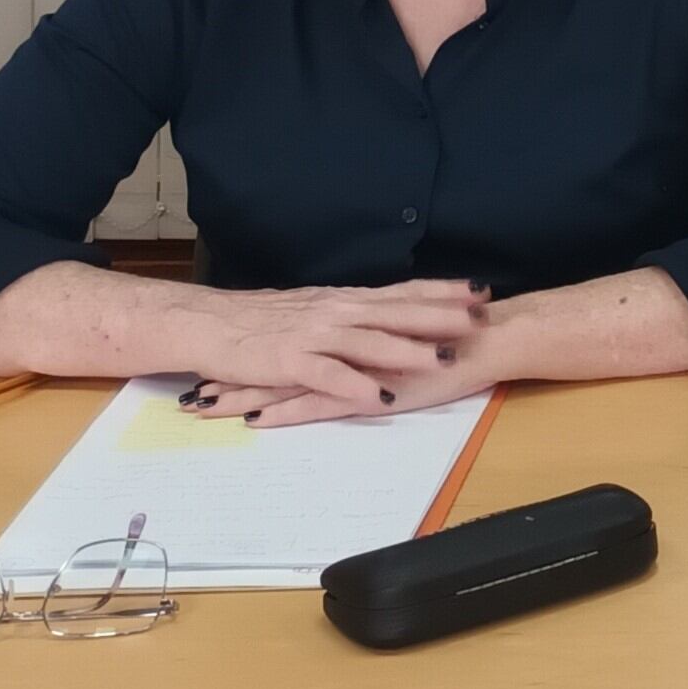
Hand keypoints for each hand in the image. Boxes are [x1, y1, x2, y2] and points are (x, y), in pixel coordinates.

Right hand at [192, 278, 495, 419]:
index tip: (480, 291)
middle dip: (440, 316)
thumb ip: (354, 315)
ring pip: (369, 342)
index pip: (402, 291)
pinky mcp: (289, 362)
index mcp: (344, 300)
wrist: (207, 323)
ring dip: (407, 350)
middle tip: (479, 319)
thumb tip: (394, 314)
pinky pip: (328, 376)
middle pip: (396, 312)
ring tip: (441, 359)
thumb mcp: (317, 309)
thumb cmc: (262, 320)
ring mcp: (313, 336)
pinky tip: (379, 397)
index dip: (442, 292)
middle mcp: (335, 312)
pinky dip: (355, 385)